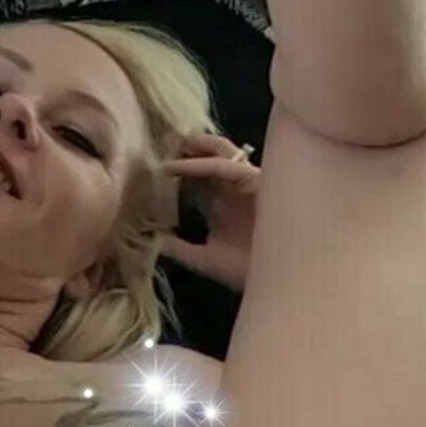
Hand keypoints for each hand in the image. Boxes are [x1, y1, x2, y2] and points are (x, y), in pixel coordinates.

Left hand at [159, 132, 259, 292]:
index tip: (144, 170)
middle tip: (154, 146)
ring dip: (192, 147)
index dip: (171, 174)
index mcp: (220, 207)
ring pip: (217, 152)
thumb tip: (150, 240)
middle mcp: (231, 190)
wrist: (282, 281)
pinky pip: (223, 166)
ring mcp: (243, 183)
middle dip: (182, 152)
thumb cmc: (250, 272)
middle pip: (204, 161)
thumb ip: (179, 249)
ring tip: (166, 145)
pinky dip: (198, 164)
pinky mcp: (255, 180)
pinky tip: (175, 167)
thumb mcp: (205, 260)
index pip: (192, 183)